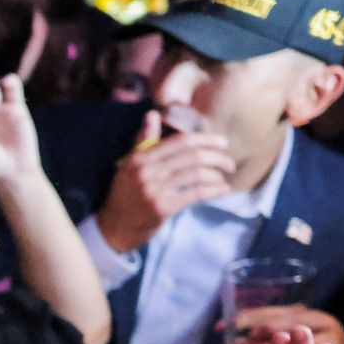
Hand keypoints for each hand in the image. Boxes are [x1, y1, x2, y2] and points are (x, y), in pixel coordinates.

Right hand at [96, 111, 234, 252]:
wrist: (113, 228)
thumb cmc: (125, 195)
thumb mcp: (130, 166)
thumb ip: (143, 141)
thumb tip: (152, 115)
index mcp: (140, 158)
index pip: (180, 142)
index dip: (205, 140)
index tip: (223, 143)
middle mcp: (146, 171)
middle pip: (192, 156)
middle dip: (217, 158)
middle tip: (229, 163)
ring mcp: (154, 190)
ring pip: (197, 174)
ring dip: (217, 175)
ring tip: (224, 177)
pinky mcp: (163, 208)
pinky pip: (196, 193)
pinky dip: (214, 190)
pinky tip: (223, 190)